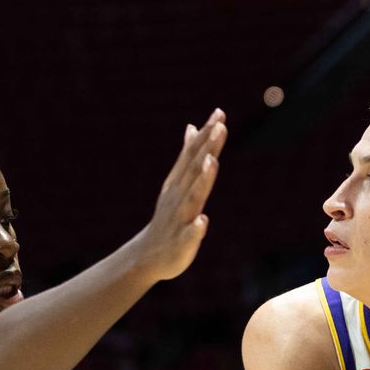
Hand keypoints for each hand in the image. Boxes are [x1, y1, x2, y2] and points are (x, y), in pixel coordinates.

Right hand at [133, 108, 228, 281]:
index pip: (194, 155)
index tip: (219, 113)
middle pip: (195, 170)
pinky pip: (189, 235)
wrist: (149, 256)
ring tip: (212, 161)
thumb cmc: (169, 218)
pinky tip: (202, 221)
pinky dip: (196, 228)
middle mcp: (179, 197)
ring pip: (193, 197)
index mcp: (180, 183)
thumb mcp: (177, 182)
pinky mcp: (182, 243)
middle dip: (207, 148)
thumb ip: (187, 155)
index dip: (206, 135)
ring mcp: (180, 219)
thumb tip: (192, 126)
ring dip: (202, 179)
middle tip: (220, 126)